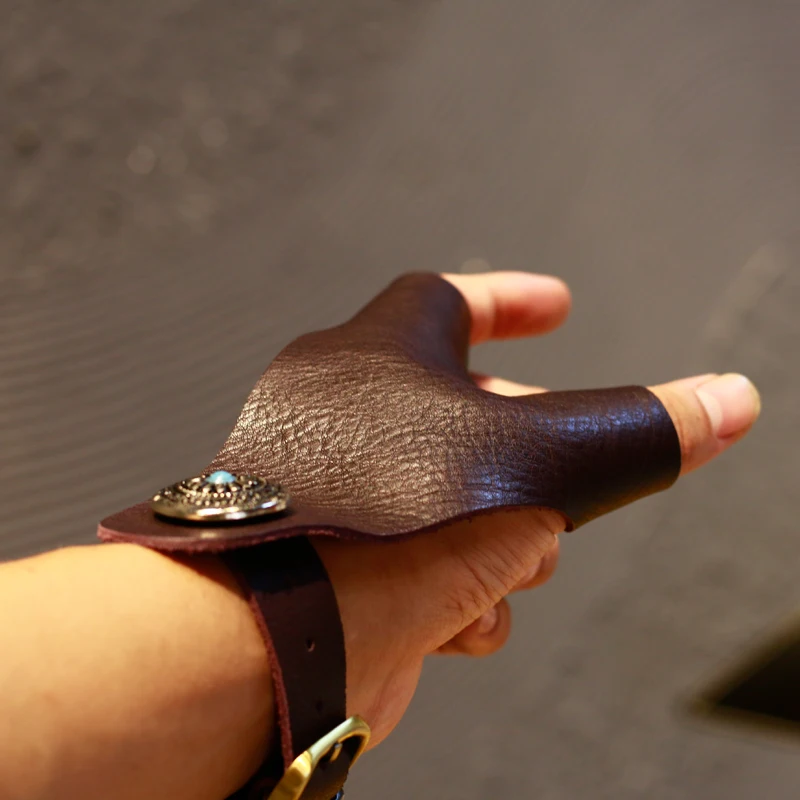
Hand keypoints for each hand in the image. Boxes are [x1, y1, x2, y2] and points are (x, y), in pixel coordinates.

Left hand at [313, 271, 760, 747]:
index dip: (512, 298)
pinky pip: (414, 553)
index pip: (450, 298)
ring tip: (515, 559)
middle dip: (525, 444)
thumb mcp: (539, 461)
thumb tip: (727, 400)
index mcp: (377, 353)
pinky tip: (462, 614)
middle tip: (562, 465)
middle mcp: (343, 411)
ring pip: (445, 491)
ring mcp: (333, 486)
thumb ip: (634, 431)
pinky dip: (457, 582)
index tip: (556, 303)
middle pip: (458, 405)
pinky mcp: (333, 555)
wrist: (287, 634)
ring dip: (500, 529)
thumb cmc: (387, 523)